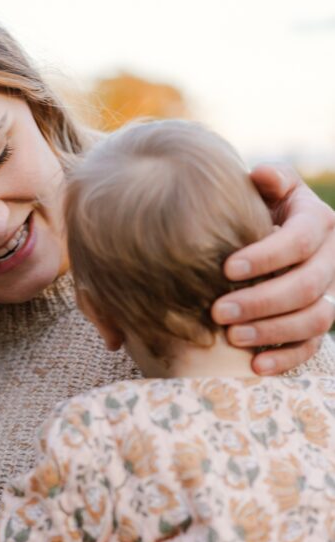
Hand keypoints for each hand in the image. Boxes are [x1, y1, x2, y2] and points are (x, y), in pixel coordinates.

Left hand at [212, 164, 334, 373]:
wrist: (259, 235)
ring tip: (232, 337)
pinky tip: (255, 366)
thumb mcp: (264, 189)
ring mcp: (328, 294)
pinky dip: (286, 358)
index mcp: (318, 221)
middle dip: (261, 300)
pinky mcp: (316, 324)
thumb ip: (268, 181)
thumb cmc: (256, 208)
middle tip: (217, 312)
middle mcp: (330, 258)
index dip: (266, 257)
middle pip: (308, 285)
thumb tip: (262, 176)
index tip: (226, 268)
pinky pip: (311, 347)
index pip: (300, 241)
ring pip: (315, 319)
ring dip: (272, 331)